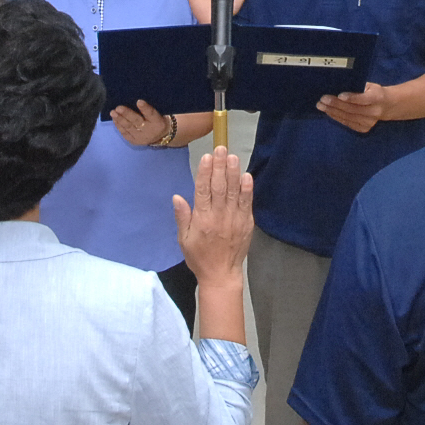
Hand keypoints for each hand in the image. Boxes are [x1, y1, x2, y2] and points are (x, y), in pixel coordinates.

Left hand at [110, 100, 173, 147]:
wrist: (161, 138)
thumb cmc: (158, 121)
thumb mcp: (159, 114)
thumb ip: (149, 108)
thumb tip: (137, 100)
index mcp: (157, 121)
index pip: (151, 114)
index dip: (145, 108)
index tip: (139, 101)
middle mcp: (149, 130)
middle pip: (137, 121)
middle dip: (127, 114)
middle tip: (118, 108)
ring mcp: (140, 137)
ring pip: (129, 127)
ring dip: (120, 119)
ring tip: (113, 113)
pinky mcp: (134, 141)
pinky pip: (125, 133)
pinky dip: (119, 126)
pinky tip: (115, 120)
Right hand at [174, 146, 253, 286]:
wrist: (221, 275)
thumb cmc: (199, 257)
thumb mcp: (183, 239)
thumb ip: (182, 217)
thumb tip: (177, 197)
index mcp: (202, 220)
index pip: (203, 191)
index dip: (205, 173)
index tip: (207, 158)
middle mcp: (219, 217)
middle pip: (219, 187)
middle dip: (220, 166)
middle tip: (221, 148)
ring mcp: (234, 219)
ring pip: (234, 192)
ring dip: (233, 173)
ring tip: (233, 157)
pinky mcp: (246, 223)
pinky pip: (247, 203)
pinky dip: (247, 189)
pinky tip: (246, 176)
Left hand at [318, 82, 388, 132]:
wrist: (388, 106)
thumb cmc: (375, 92)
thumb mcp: (370, 86)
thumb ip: (358, 87)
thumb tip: (338, 86)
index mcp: (377, 98)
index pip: (363, 99)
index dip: (351, 98)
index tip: (339, 95)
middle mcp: (374, 112)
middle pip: (352, 109)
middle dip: (335, 104)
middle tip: (322, 100)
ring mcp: (369, 122)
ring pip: (348, 117)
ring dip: (332, 111)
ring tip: (321, 106)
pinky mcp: (364, 128)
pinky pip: (347, 123)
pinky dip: (337, 117)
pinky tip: (328, 112)